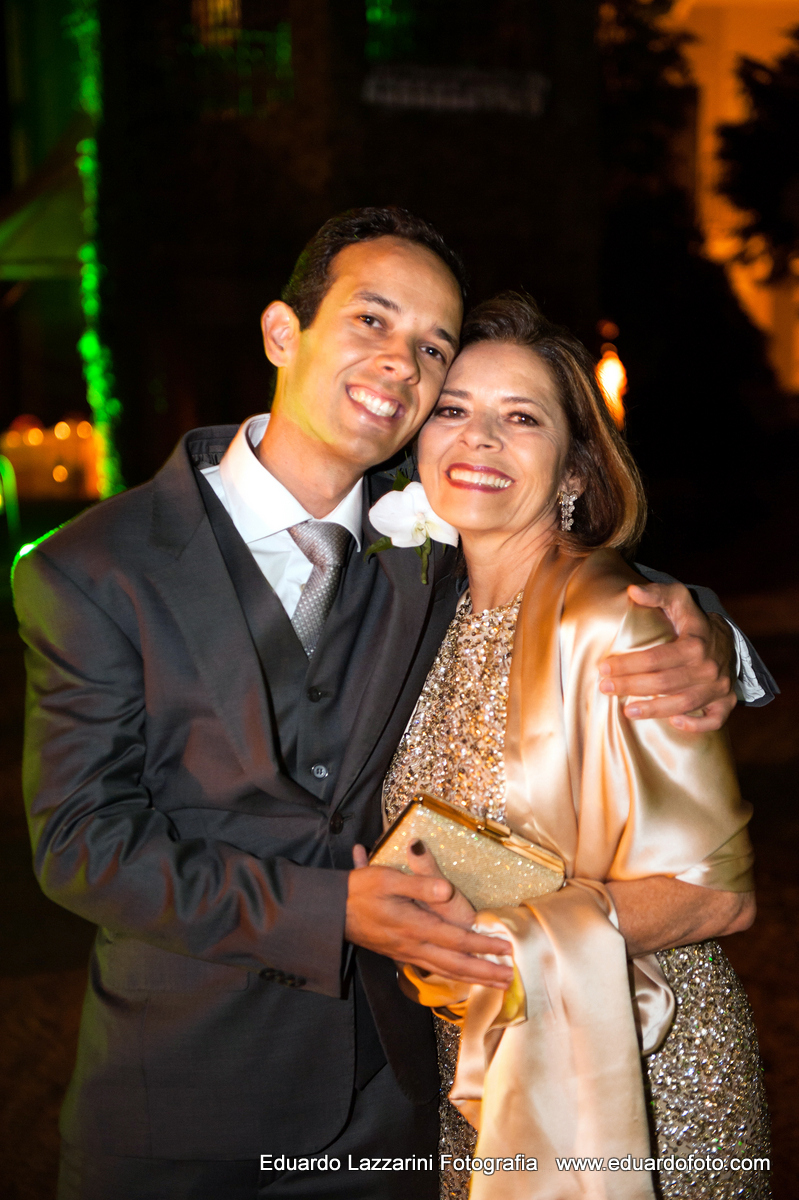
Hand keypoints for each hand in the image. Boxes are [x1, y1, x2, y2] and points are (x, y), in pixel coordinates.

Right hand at [347, 845, 512, 987]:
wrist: (330, 911)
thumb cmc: (358, 890)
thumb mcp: (386, 878)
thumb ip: (419, 883)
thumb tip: (445, 889)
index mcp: (413, 926)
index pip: (456, 939)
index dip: (482, 945)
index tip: (506, 948)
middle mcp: (413, 945)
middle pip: (456, 964)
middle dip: (484, 972)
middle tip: (510, 979)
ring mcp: (406, 954)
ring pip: (446, 971)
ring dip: (473, 978)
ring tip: (495, 984)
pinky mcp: (400, 955)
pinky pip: (433, 970)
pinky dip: (453, 976)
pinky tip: (462, 978)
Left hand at [599, 582, 735, 731]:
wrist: (727, 639)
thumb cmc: (693, 620)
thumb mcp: (678, 599)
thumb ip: (656, 593)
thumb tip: (633, 591)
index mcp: (696, 643)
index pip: (655, 658)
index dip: (627, 664)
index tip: (603, 666)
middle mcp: (709, 668)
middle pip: (665, 683)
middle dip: (631, 686)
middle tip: (605, 687)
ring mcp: (719, 687)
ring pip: (684, 704)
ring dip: (654, 710)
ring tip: (626, 711)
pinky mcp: (726, 701)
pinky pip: (715, 720)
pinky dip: (696, 724)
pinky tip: (674, 722)